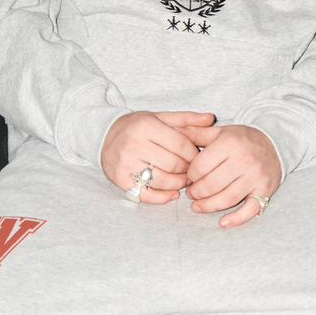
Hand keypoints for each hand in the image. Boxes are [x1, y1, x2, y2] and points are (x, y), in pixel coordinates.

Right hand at [101, 111, 216, 202]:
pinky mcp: (120, 180)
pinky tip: (172, 193)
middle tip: (192, 172)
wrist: (104, 136)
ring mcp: (125, 164)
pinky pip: (146, 194)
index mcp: (146, 126)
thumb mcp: (160, 117)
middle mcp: (134, 144)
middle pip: (173, 164)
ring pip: (162, 181)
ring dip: (178, 184)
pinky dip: (163, 197)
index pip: (181, 144)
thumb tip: (210, 118)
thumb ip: (186, 119)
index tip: (198, 158)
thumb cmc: (137, 127)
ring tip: (183, 181)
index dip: (194, 154)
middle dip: (188, 170)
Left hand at [180, 123, 281, 227]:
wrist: (276, 143)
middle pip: (210, 185)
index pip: (200, 167)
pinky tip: (223, 223)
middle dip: (196, 192)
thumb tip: (172, 131)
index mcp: (230, 144)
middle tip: (191, 194)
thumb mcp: (220, 132)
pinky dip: (236, 219)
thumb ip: (196, 133)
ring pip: (226, 199)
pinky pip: (250, 209)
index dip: (189, 175)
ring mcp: (255, 177)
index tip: (188, 177)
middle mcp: (244, 160)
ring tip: (198, 206)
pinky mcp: (264, 191)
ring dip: (208, 206)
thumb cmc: (243, 139)